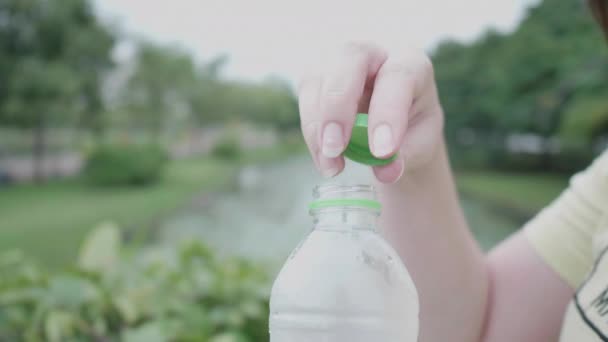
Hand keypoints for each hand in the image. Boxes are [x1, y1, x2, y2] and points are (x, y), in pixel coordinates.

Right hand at [298, 42, 443, 182]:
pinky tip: (325, 158)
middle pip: (349, 58)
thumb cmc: (411, 127)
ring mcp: (338, 60)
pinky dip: (312, 134)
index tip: (382, 152)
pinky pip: (305, 99)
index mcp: (410, 61)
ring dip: (317, 126)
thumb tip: (387, 171)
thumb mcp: (420, 143)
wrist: (392, 126)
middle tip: (336, 149)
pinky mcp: (315, 78)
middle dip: (338, 106)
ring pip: (318, 79)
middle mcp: (372, 52)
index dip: (388, 112)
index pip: (398, 76)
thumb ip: (407, 154)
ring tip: (332, 166)